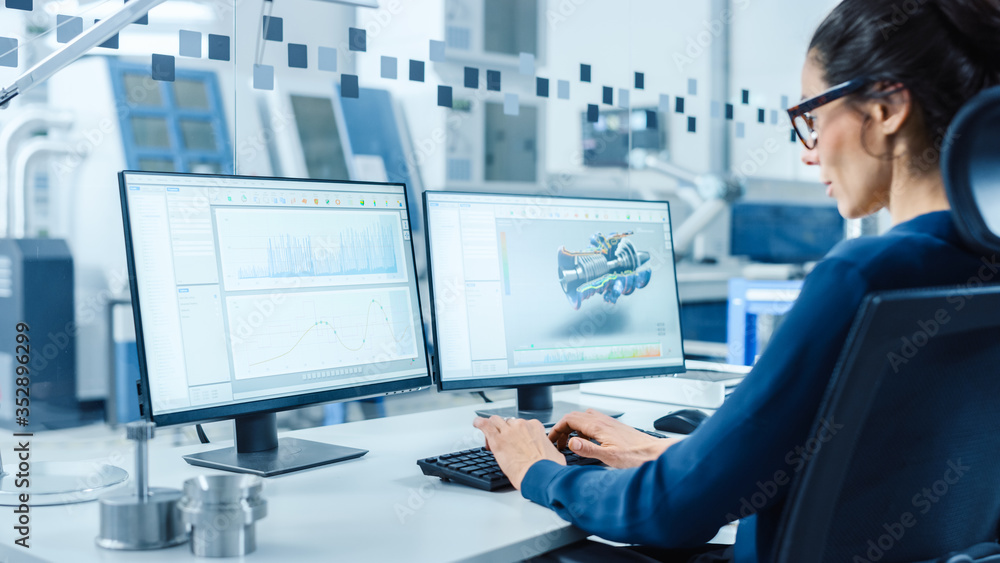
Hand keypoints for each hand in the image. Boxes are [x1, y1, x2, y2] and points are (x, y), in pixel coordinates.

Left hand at [473, 416, 565, 489]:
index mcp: (535, 427)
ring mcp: (508, 431)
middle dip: (504, 430)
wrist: (539, 475)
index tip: (515, 442)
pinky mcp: (497, 440)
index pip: (522, 424)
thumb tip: (550, 456)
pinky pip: (485, 425)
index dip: (516, 433)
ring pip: (496, 420)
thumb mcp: (554, 455)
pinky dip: (479, 422)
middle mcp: (522, 425)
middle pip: (508, 422)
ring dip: (492, 426)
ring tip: (488, 435)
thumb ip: (548, 450)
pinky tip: (476, 423)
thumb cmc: (547, 468)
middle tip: (503, 443)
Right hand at [549, 409, 681, 468]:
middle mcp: (603, 421)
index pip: (569, 419)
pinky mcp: (614, 428)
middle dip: (562, 428)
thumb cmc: (636, 456)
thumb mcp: (609, 457)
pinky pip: (593, 422)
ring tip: (570, 443)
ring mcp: (609, 423)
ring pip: (584, 418)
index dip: (556, 429)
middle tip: (558, 443)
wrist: (655, 454)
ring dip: (573, 428)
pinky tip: (588, 442)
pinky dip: (583, 429)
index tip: (551, 440)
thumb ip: (588, 449)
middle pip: (575, 416)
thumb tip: (570, 442)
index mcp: (598, 426)